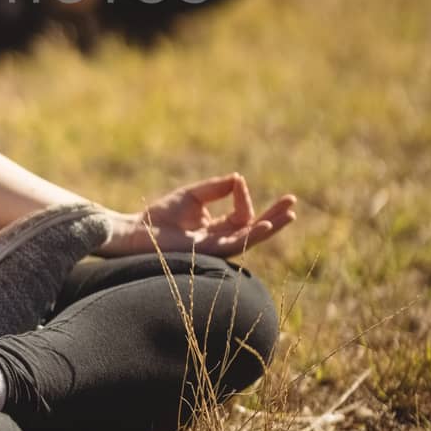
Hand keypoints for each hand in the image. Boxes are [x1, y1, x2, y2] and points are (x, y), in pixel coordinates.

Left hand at [100, 174, 295, 259]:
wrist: (138, 232)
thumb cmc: (160, 216)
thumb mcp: (193, 195)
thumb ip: (216, 189)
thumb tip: (238, 179)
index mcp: (216, 228)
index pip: (241, 214)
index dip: (243, 196)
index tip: (237, 181)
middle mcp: (220, 240)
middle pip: (254, 229)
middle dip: (274, 217)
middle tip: (293, 203)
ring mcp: (217, 248)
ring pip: (251, 238)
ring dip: (271, 226)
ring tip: (289, 214)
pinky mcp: (210, 251)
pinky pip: (237, 243)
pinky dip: (253, 233)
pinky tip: (266, 225)